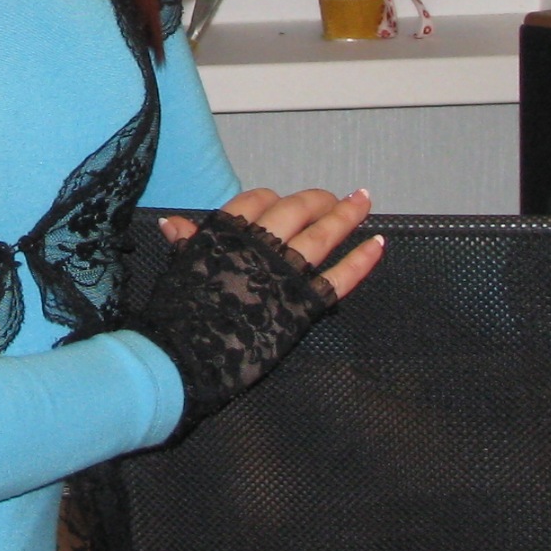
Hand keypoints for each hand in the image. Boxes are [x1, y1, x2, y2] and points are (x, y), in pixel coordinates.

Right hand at [159, 187, 385, 297]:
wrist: (187, 353)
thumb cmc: (179, 313)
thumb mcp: (180, 269)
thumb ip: (187, 243)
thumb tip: (172, 222)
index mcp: (229, 233)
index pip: (257, 201)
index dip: (273, 198)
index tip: (282, 201)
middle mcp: (262, 245)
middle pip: (296, 209)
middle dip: (318, 200)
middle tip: (336, 197)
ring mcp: (287, 271)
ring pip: (323, 234)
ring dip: (346, 215)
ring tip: (363, 200)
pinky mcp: (306, 301)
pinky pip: (341, 276)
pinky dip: (362, 259)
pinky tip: (378, 242)